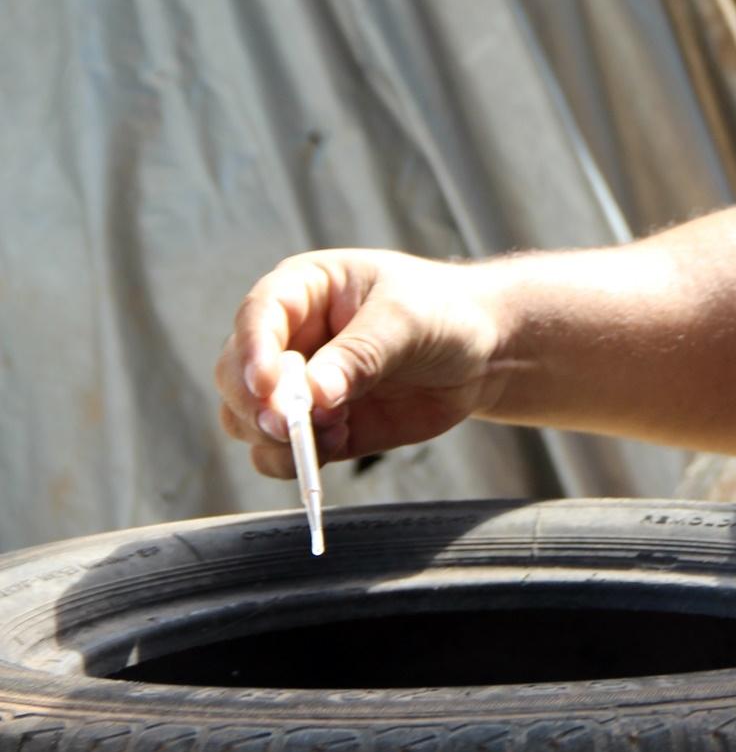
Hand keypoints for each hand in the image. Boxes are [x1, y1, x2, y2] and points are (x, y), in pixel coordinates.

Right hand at [215, 250, 503, 478]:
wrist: (483, 351)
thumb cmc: (442, 312)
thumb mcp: (407, 320)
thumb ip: (361, 355)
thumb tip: (315, 395)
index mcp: (303, 292)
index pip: (257, 316)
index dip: (253, 351)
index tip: (267, 385)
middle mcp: (289, 339)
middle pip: (236, 376)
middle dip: (260, 404)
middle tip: (294, 423)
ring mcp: (299, 388)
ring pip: (246, 420)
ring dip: (276, 437)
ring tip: (333, 430)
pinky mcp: (318, 429)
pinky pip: (280, 454)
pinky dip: (297, 459)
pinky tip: (340, 441)